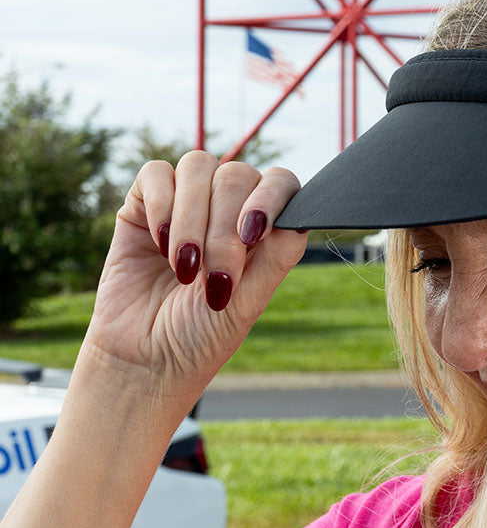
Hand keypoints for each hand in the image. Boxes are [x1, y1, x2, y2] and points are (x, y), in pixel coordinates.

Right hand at [81, 151, 307, 406]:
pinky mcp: (144, 205)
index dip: (270, 198)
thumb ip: (276, 257)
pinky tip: (160, 245)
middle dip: (224, 229)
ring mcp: (187, 203)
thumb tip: (301, 217)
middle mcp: (228, 208)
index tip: (253, 235)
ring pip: (198, 167)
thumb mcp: (248, 302)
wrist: (144, 361)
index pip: (280, 183)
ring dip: (193, 219)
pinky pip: (157, 173)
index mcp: (263, 228)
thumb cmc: (202, 336)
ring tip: (184, 269)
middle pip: (237, 176)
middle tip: (212, 277)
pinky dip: (162, 206)